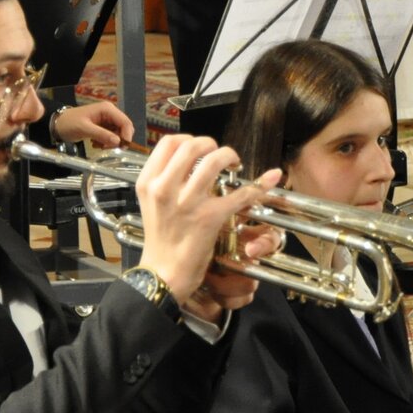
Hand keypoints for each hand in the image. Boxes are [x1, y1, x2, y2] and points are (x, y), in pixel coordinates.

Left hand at [52, 101, 133, 148]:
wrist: (58, 125)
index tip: (123, 147)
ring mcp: (107, 120)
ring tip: (98, 145)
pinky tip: (96, 144)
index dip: (127, 135)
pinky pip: (111, 137)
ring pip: (118, 134)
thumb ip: (102, 134)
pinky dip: (106, 143)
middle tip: (107, 147)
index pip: (125, 122)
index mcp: (107, 109)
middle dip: (118, 140)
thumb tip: (118, 142)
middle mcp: (110, 113)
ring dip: (111, 143)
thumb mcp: (85, 129)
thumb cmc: (69, 123)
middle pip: (124, 129)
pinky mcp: (104, 127)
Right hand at [135, 134, 279, 304]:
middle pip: (192, 146)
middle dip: (211, 144)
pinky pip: (239, 194)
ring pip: (214, 161)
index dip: (189, 139)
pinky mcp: (209, 217)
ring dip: (229, 156)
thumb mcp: (151, 204)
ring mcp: (187, 202)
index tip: (199, 149)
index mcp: (149, 182)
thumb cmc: (160, 240)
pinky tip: (264, 183)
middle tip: (219, 154)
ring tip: (233, 163)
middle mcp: (164, 188)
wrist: (163, 272)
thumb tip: (186, 161)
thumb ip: (164, 180)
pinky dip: (257, 186)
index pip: (169, 143)